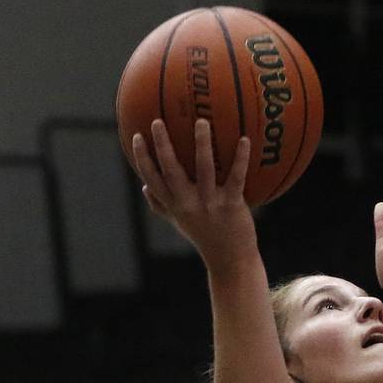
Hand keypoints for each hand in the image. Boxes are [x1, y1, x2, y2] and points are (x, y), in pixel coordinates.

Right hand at [133, 118, 257, 274]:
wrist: (230, 261)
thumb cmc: (205, 238)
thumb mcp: (180, 223)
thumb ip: (161, 205)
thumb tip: (144, 188)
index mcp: (174, 205)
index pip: (151, 178)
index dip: (142, 158)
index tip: (136, 136)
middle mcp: (188, 203)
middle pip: (170, 170)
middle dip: (162, 145)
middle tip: (158, 121)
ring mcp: (209, 204)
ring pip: (203, 169)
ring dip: (202, 144)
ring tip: (201, 122)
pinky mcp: (231, 206)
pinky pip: (236, 178)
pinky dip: (241, 159)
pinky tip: (245, 140)